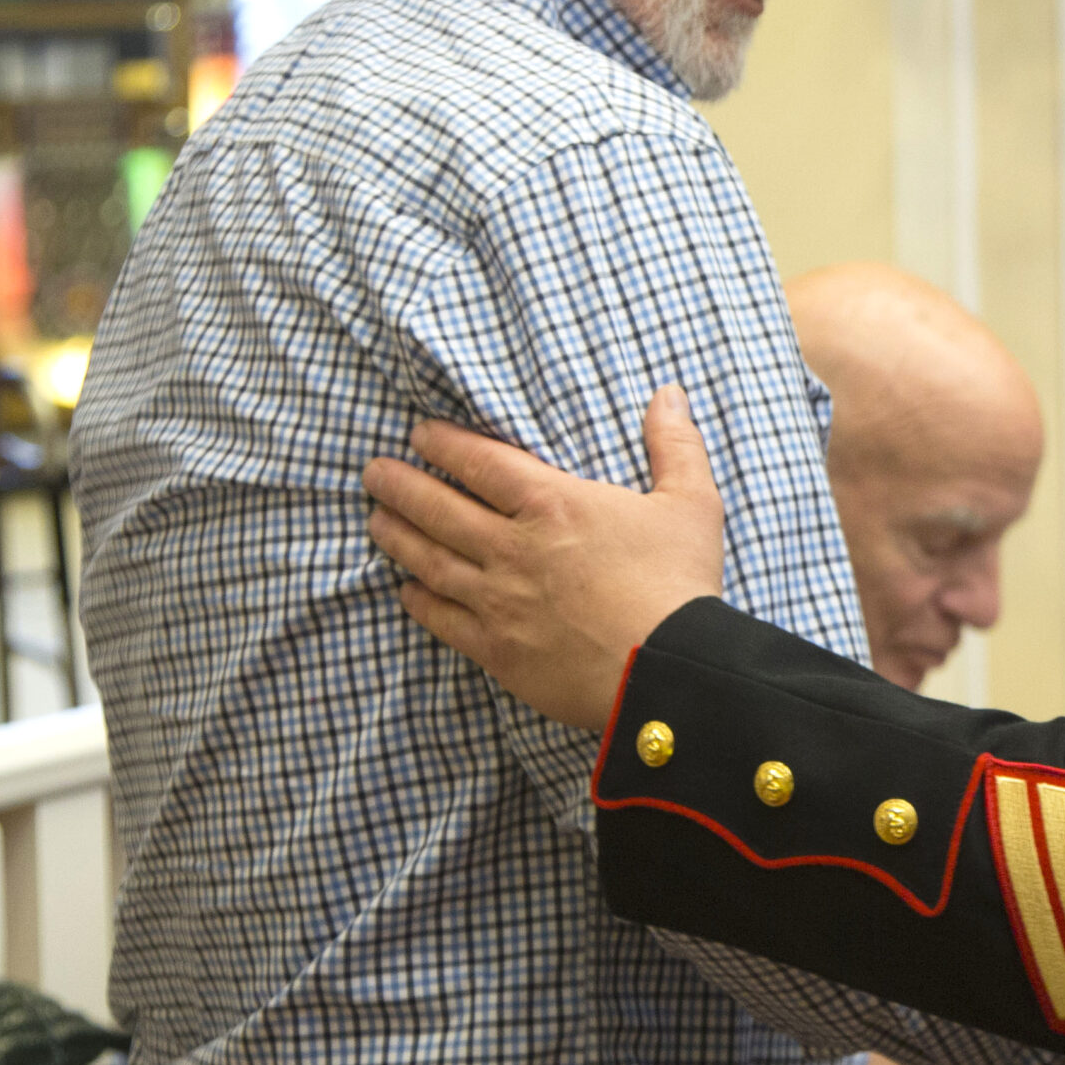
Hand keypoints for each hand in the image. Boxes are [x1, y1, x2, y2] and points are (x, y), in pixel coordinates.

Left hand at [364, 385, 727, 731]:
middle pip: (439, 509)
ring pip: (430, 561)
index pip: (482, 463)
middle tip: (373, 472)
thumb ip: (674, 444)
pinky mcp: (498, 651)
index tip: (418, 434)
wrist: (667, 671)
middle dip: (401, 486)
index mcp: (554, 505)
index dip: (445, 445)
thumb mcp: (691, 502)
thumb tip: (669, 393)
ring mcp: (498, 602)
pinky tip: (405, 591)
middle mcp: (513, 548)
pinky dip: (419, 602)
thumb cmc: (679, 583)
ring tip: (375, 521)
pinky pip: (443, 620)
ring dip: (397, 537)